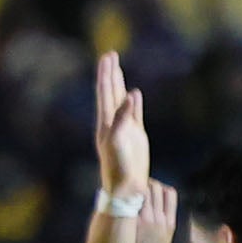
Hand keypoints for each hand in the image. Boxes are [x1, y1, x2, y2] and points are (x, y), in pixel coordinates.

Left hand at [94, 50, 149, 196]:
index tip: (108, 57)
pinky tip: (135, 93)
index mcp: (106, 122)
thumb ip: (124, 118)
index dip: (106, 74)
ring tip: (118, 69)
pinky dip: (134, 102)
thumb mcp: (118, 141)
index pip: (105, 92)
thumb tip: (131, 93)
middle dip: (110, 73)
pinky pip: (135, 113)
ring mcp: (125, 128)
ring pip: (121, 100)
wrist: (125, 188)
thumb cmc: (118, 167)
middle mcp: (113, 122)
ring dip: (119, 84)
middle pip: (110, 92)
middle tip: (110, 54)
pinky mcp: (136, 136)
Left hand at [132, 181, 178, 242]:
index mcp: (170, 222)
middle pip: (156, 188)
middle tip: (138, 186)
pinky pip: (133, 199)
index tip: (153, 189)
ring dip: (137, 187)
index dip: (161, 187)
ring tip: (130, 190)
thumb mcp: (166, 238)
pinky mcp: (133, 221)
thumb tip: (160, 205)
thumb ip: (165, 221)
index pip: (169, 193)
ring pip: (144, 191)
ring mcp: (145, 218)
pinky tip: (123, 196)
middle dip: (147, 184)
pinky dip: (129, 195)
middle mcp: (159, 218)